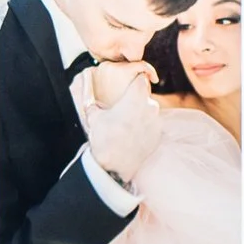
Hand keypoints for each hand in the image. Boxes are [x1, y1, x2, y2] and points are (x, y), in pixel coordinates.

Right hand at [81, 65, 161, 184]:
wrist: (115, 166)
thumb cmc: (103, 137)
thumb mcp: (93, 114)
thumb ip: (90, 96)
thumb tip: (84, 78)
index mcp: (136, 97)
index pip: (142, 77)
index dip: (135, 79)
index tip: (129, 85)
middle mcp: (151, 106)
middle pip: (145, 95)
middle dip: (135, 100)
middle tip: (121, 109)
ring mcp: (157, 122)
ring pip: (149, 111)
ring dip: (140, 114)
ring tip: (125, 125)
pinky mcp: (159, 135)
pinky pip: (152, 126)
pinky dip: (144, 128)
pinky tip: (132, 136)